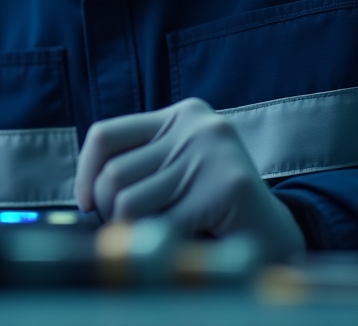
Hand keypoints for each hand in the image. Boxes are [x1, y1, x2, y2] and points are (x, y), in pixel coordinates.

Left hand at [75, 98, 305, 261]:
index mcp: (183, 114)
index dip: (84, 173)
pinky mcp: (225, 186)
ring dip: (132, 231)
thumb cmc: (214, 207)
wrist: (274, 235)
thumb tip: (84, 190)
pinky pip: (160, 224)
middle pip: (113, 173)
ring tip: (156, 235)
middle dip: (109, 212)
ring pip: (129, 202)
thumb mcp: (176, 168)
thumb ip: (138, 165)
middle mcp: (198, 126)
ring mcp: (213, 153)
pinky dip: (158, 243)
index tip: (86, 204)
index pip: (106, 134)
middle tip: (127, 230)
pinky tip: (177, 243)